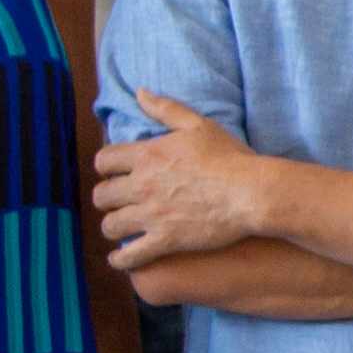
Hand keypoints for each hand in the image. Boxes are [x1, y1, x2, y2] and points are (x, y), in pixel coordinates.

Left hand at [93, 92, 280, 271]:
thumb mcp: (197, 124)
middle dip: (106, 199)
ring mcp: (152, 214)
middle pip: (101, 195)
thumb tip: (140, 93)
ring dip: (113, 227)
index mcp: (146, 154)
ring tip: (120, 229)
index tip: (114, 173)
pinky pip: (130, 256)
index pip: (104, 161)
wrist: (250, 192)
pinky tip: (120, 259)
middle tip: (117, 202)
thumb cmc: (228, 157)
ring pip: (111, 225)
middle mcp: (142, 184)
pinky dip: (121, 260)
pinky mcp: (165, 240)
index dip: (106, 167)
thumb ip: (165, 108)